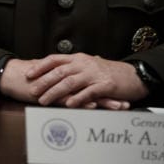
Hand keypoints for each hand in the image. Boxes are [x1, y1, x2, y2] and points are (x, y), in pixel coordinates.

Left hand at [18, 53, 145, 108]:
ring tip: (44, 100)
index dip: (40, 66)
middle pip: (59, 72)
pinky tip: (68, 105)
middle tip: (32, 91)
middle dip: (43, 82)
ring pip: (70, 82)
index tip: (28, 74)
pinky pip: (88, 92)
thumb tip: (54, 70)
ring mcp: (94, 74)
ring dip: (55, 92)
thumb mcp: (88, 65)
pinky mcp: (105, 85)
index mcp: (78, 58)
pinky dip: (78, 98)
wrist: (135, 75)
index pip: (54, 59)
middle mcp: (84, 64)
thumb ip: (73, 67)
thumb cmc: (109, 72)